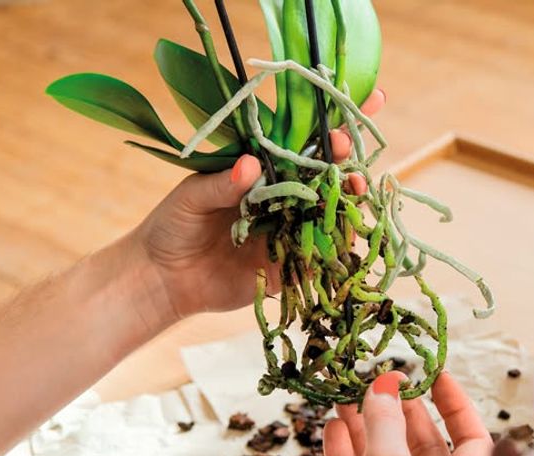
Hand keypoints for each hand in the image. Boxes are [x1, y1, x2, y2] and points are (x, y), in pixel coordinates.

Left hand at [129, 89, 386, 319]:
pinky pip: (319, 258)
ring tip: (354, 187)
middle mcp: (283, 199)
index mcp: (264, 171)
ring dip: (348, 201)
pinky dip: (336, 247)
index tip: (370, 99)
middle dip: (346, 160)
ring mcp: (289, 232)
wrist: (163, 278)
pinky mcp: (289, 267)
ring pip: (330, 215)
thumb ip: (221, 184)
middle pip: (326, 177)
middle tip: (348, 149)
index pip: (304, 142)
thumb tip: (252, 166)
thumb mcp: (191, 197)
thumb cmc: (173, 225)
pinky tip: (347, 235)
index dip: (336, 123)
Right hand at [324, 371, 492, 455]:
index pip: (471, 438)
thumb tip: (384, 382)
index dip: (457, 403)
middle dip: (399, 409)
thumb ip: (385, 421)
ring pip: (384, 455)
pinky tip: (332, 426)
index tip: (436, 374)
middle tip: (380, 380)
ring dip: (366, 425)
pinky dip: (344, 451)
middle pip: (422, 441)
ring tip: (347, 395)